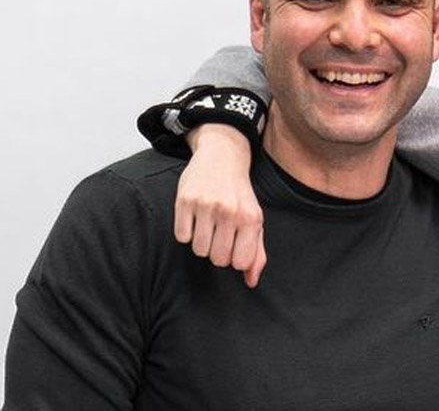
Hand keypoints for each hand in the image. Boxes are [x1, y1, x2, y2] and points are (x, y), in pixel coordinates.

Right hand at [175, 124, 265, 286]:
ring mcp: (206, 204)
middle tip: (219, 232)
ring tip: (207, 224)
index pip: (239, 263)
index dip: (234, 258)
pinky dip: (186, 231)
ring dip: (201, 242)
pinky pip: (181, 236)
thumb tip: (251, 282)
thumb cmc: (239, 193)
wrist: (222, 156)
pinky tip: (195, 216)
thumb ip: (256, 252)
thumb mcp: (254, 219)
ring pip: (198, 250)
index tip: (233, 244)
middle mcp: (229, 211)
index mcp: (250, 218)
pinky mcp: (185, 199)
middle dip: (217, 250)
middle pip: (217, 259)